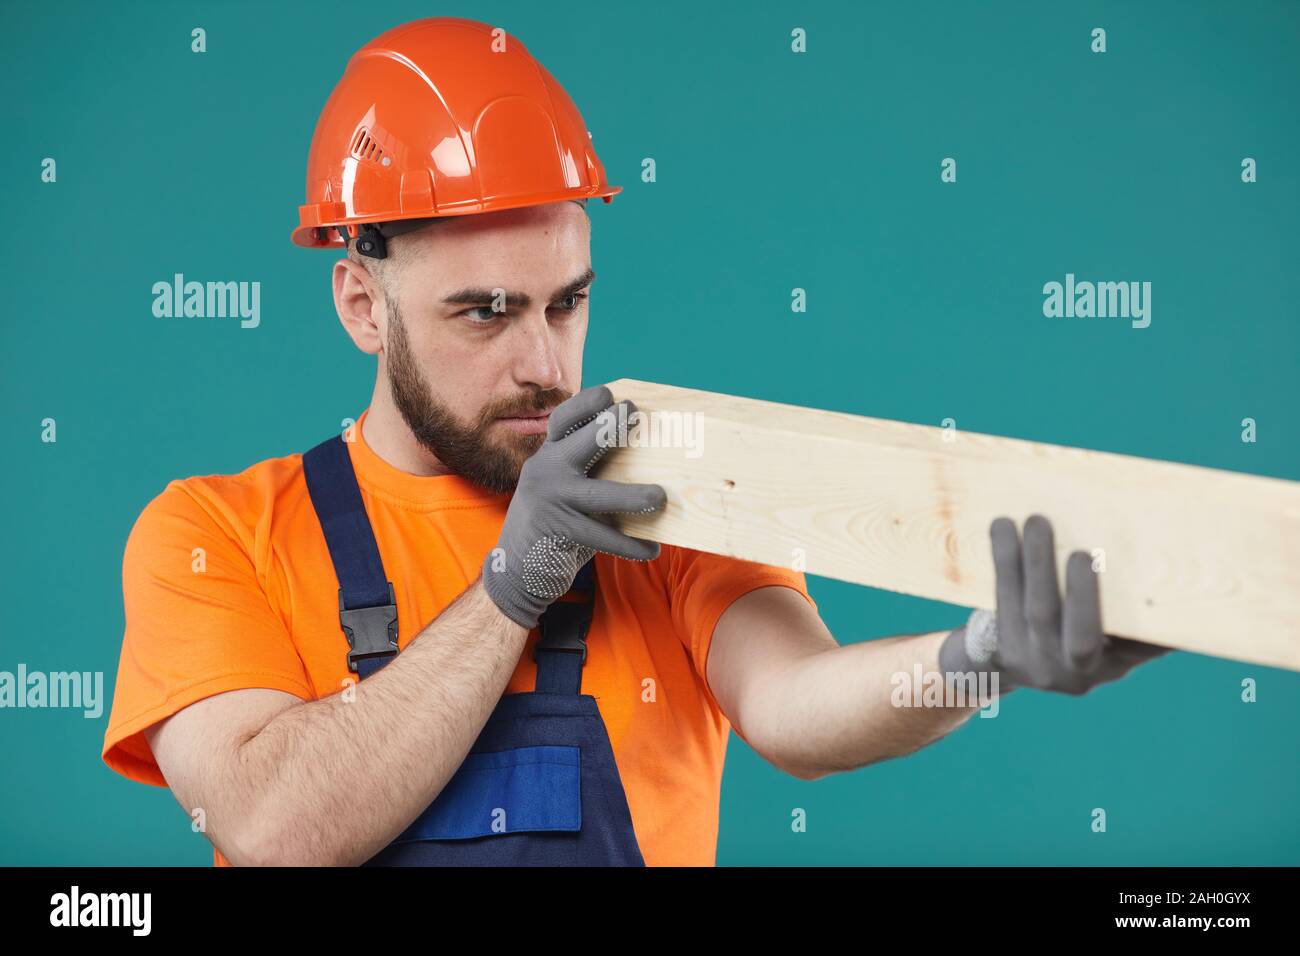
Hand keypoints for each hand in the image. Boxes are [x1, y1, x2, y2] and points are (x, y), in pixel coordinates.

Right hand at [481, 385, 666, 629]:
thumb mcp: (564, 487)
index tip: (610, 394)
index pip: (564, 420)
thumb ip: (590, 470)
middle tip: (634, 415)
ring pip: (598, 495)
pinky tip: (652, 548)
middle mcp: (546, 471)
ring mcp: (551, 501)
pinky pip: (602, 538)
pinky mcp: (558, 532)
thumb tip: (648, 454)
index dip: (585, 404)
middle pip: (581, 441)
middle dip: (609, 426)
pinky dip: (630, 545)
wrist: (516, 570)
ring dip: (632, 496)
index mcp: (549, 455)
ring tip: (659, 497)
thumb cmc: (555, 522)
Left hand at [938, 514, 1170, 694]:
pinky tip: (1002, 525)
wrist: (1013, 664)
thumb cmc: (1074, 631)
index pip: (1143, 649)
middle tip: (1082, 554)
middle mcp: (1077, 673)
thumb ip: (1134, 614)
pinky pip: (1004, 597)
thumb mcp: (1109, 637)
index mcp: (1114, 666)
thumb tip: (1190, 559)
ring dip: (1037, 563)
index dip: (1153, 631)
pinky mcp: (1003, 646)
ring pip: (1038, 612)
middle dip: (1083, 595)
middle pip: (1082, 638)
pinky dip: (1004, 558)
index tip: (1159, 594)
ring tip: (1037, 521)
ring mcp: (1038, 662)